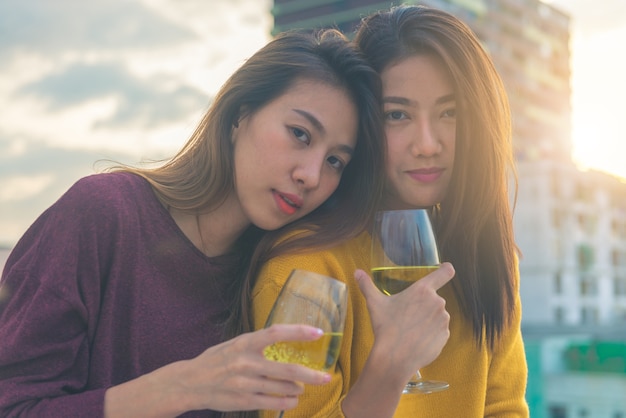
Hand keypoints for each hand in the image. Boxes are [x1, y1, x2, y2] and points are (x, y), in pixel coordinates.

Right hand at [104, 324, 329, 416]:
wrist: (190, 383)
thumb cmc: (215, 360)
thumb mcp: (233, 344)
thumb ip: (256, 343)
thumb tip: (283, 337)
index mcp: (244, 343)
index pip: (276, 333)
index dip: (298, 332)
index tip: (318, 333)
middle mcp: (246, 362)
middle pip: (287, 370)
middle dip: (311, 375)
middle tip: (326, 377)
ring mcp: (245, 383)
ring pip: (283, 389)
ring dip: (297, 389)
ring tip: (302, 388)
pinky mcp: (243, 401)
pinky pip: (273, 403)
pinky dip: (287, 402)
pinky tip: (293, 400)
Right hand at [354, 263, 452, 379]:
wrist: (395, 357)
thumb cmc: (385, 327)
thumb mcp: (374, 303)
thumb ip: (366, 285)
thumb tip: (357, 272)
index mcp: (422, 290)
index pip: (444, 272)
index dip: (446, 269)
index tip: (446, 268)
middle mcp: (437, 302)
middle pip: (434, 299)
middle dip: (423, 306)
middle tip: (407, 316)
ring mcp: (443, 320)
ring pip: (436, 316)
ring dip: (427, 320)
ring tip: (410, 330)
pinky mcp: (445, 336)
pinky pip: (439, 332)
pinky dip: (430, 335)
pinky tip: (417, 340)